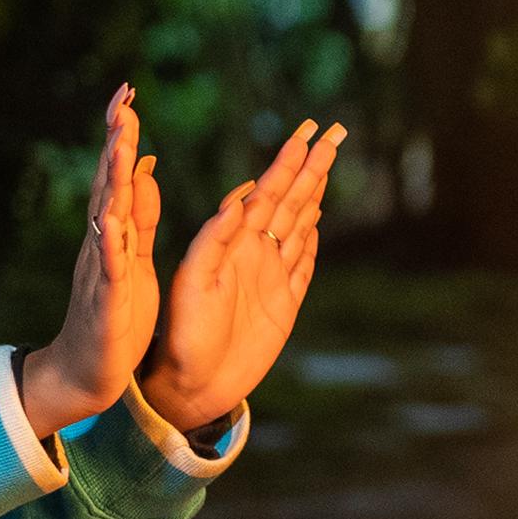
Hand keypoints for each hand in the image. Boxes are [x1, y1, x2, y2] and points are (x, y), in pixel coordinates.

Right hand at [19, 88, 162, 435]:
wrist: (87, 372)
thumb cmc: (115, 316)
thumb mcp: (134, 257)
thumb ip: (139, 214)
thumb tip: (144, 167)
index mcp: (113, 232)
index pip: (117, 175)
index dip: (123, 135)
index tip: (129, 94)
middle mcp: (101, 242)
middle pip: (108, 183)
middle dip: (115, 141)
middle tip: (123, 100)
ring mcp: (100, 269)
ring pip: (106, 216)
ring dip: (113, 179)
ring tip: (121, 144)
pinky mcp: (105, 300)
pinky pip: (107, 268)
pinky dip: (109, 242)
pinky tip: (112, 219)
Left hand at [139, 121, 346, 439]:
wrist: (190, 387)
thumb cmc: (182, 337)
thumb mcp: (193, 284)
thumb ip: (213, 242)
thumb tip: (240, 199)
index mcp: (233, 243)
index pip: (267, 192)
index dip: (289, 161)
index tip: (309, 131)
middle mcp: (254, 254)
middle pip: (290, 200)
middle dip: (312, 167)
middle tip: (335, 132)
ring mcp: (271, 279)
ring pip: (299, 225)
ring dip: (314, 194)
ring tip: (327, 165)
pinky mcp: (282, 307)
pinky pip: (302, 264)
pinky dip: (311, 241)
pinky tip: (316, 221)